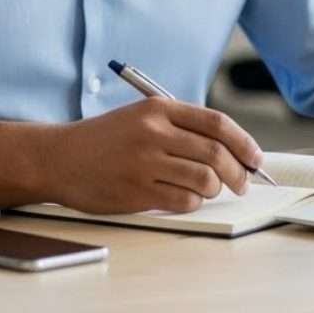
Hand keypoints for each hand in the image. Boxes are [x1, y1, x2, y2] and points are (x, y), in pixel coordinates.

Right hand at [42, 98, 264, 213]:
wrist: (58, 158)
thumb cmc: (104, 140)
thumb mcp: (140, 118)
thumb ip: (180, 127)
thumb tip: (231, 150)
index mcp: (157, 109)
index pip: (216, 123)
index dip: (244, 142)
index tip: (255, 158)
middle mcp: (153, 133)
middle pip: (216, 153)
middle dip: (238, 173)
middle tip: (242, 183)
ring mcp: (144, 163)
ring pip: (204, 180)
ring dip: (213, 189)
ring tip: (205, 189)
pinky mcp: (136, 191)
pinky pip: (183, 201)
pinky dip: (192, 203)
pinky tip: (183, 198)